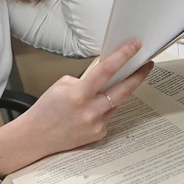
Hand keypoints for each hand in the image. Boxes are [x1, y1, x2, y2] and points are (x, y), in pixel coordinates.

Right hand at [0, 39, 154, 176]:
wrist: (36, 137)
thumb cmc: (46, 110)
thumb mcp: (62, 86)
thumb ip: (85, 80)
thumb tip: (105, 76)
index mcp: (78, 95)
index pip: (106, 71)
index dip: (123, 56)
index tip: (135, 46)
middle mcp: (90, 111)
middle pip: (124, 90)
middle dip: (138, 75)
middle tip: (147, 64)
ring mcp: (97, 124)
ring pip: (116, 102)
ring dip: (117, 92)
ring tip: (111, 86)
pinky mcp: (99, 133)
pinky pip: (109, 115)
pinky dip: (104, 108)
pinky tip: (91, 110)